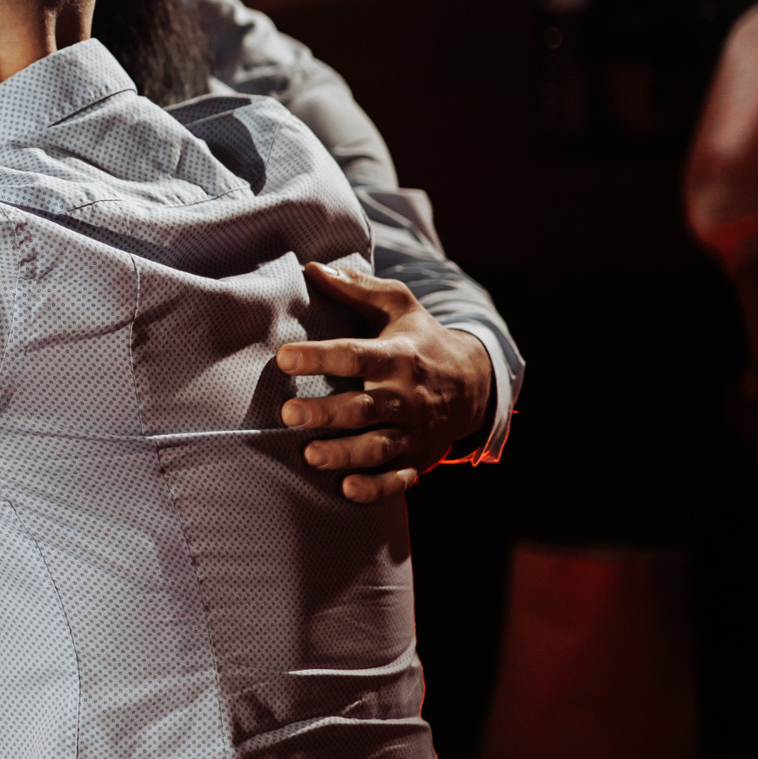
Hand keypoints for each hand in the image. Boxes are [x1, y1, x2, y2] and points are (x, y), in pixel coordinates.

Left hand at [279, 263, 491, 502]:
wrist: (474, 382)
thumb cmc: (420, 338)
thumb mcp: (398, 306)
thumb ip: (356, 289)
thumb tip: (311, 268)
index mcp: (399, 357)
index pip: (357, 356)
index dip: (321, 357)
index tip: (284, 357)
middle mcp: (408, 397)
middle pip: (365, 409)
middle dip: (327, 413)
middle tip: (288, 413)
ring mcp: (415, 432)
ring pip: (379, 448)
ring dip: (345, 454)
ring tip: (310, 455)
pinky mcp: (418, 459)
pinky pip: (399, 480)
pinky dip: (376, 489)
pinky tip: (347, 490)